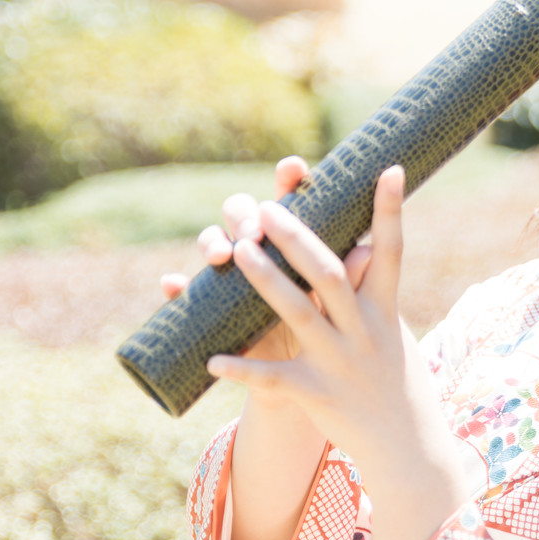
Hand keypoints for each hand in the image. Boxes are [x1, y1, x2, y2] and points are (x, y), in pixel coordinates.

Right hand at [159, 155, 373, 369]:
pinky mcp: (214, 308)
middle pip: (243, 211)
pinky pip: (188, 293)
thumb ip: (355, 277)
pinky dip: (177, 288)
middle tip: (255, 232)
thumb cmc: (331, 324)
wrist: (310, 371)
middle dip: (245, 215)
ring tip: (220, 255)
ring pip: (212, 241)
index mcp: (295, 237)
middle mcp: (260, 246)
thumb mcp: (346, 303)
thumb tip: (366, 252)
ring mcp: (233, 274)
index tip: (294, 168)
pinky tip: (172, 284)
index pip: (290, 195)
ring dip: (211, 241)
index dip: (289, 176)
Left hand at [201, 166, 466, 517]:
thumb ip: (370, 298)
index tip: (387, 168)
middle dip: (297, 237)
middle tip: (268, 206)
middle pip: (329, 273)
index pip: (391, 251)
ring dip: (264, 279)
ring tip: (235, 249)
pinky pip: (273, 379)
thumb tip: (358, 251)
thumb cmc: (400, 387)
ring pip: (297, 313)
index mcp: (385, 311)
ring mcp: (340, 363)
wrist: (410, 449)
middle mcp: (364, 332)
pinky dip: (242, 369)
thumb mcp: (395, 335)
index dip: (389, 209)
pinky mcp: (317, 395)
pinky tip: (212, 359)